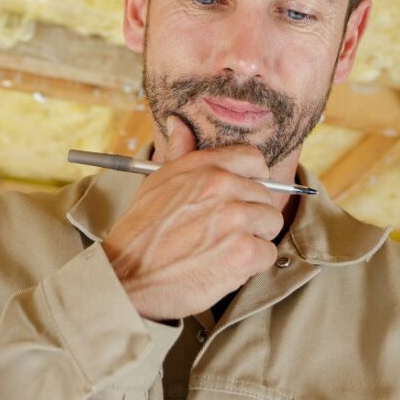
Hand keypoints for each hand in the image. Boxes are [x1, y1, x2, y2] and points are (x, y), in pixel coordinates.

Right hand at [101, 116, 281, 320]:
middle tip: (222, 231)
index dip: (254, 178)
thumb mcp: (157, 181)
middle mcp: (224, 187)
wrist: (128, 275)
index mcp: (205, 167)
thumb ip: (180, 152)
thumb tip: (179, 123)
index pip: (254, 159)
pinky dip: (252, 264)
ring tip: (222, 248)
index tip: (243, 194)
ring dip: (254, 238)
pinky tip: (224, 265)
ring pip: (271, 223)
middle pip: (266, 196)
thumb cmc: (142, 230)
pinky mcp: (243, 252)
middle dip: (251, 215)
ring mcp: (236, 219)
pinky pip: (268, 254)